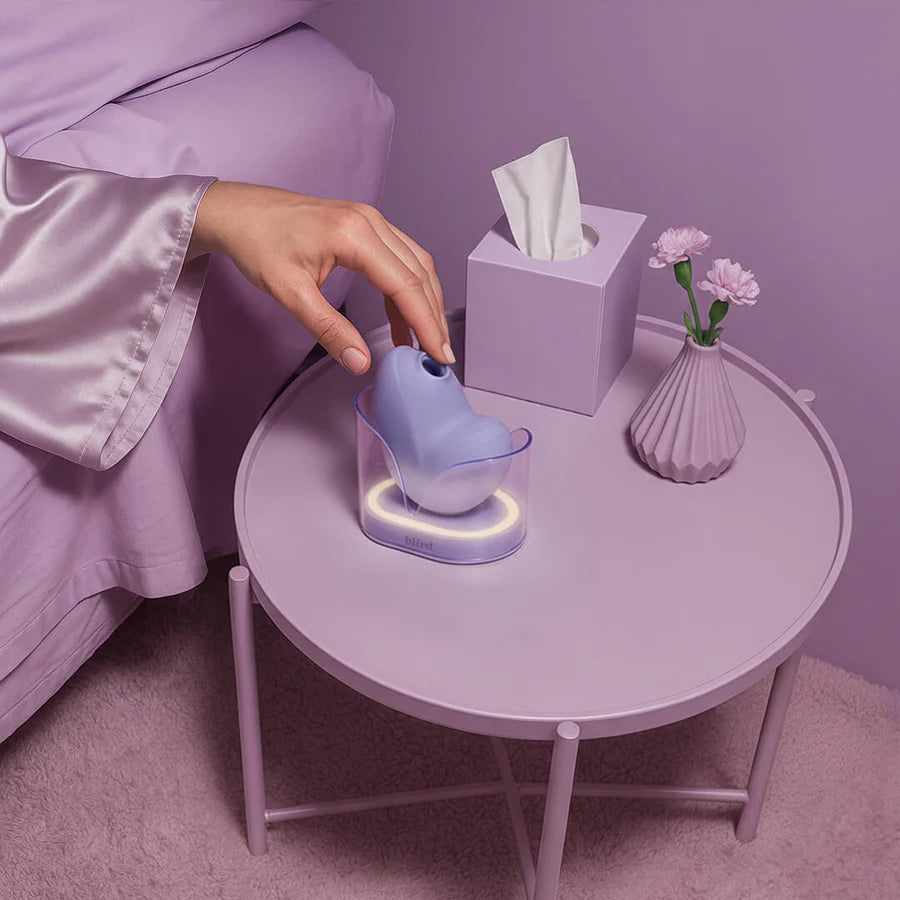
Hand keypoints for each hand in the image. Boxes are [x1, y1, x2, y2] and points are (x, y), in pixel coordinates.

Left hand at [186, 180, 452, 374]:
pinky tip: (402, 318)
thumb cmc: (257, 244)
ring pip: (416, 264)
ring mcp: (370, 220)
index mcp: (354, 234)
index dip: (426, 323)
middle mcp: (370, 221)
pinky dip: (408, 289)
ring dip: (425, 302)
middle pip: (419, 274)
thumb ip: (329, 330)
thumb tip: (360, 362)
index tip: (438, 354)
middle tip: (440, 355)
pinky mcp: (365, 225)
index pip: (405, 285)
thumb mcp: (290, 294)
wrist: (238, 212)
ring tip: (426, 341)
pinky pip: (400, 257)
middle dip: (433, 317)